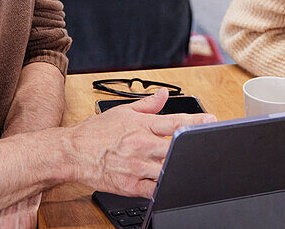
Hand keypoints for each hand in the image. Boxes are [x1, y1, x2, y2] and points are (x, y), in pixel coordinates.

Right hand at [67, 88, 214, 197]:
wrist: (73, 152)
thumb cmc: (95, 132)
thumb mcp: (122, 111)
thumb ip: (147, 104)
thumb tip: (164, 94)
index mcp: (141, 126)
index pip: (175, 122)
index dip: (196, 122)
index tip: (211, 121)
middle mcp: (141, 145)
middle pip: (176, 147)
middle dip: (193, 146)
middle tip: (208, 146)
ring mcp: (137, 167)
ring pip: (169, 170)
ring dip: (181, 168)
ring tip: (194, 166)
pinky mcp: (130, 186)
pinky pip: (155, 190)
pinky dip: (166, 188)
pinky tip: (174, 185)